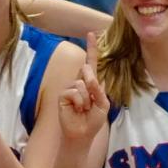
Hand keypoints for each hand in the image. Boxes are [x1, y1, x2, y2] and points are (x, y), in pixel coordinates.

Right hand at [58, 31, 108, 145]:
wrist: (82, 134)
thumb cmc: (93, 120)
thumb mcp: (103, 104)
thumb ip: (99, 90)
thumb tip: (91, 77)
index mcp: (91, 83)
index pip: (91, 63)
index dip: (92, 48)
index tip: (91, 33)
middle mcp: (80, 82)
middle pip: (87, 69)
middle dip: (92, 83)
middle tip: (90, 102)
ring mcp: (70, 88)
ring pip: (82, 84)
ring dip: (87, 100)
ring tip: (84, 109)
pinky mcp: (63, 95)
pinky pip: (74, 92)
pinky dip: (79, 102)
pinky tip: (77, 110)